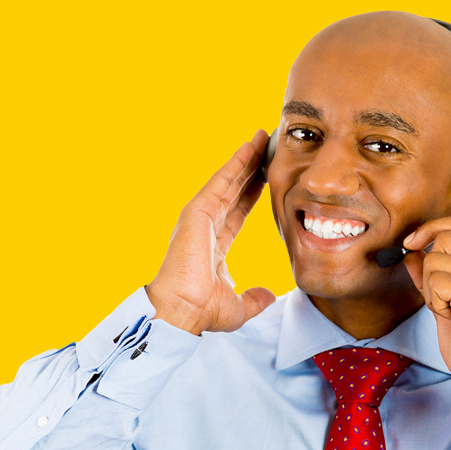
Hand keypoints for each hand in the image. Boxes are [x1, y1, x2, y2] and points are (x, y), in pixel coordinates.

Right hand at [145, 130, 275, 334]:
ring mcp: (200, 217)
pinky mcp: (196, 212)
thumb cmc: (202, 311)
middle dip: (251, 169)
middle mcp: (207, 227)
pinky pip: (220, 182)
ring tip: (262, 138)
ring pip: (228, 181)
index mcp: (215, 245)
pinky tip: (248, 148)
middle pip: (234, 190)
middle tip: (268, 148)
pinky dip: (234, 163)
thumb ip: (255, 299)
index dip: (253, 193)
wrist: (182, 311)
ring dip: (245, 159)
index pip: (239, 212)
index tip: (268, 178)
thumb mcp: (238, 307)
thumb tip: (268, 296)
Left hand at [402, 215, 450, 421]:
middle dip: (431, 266)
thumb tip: (412, 252)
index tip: (414, 242)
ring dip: (432, 288)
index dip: (435, 227)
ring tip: (450, 311)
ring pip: (437, 259)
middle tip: (441, 296)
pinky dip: (434, 300)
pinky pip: (437, 280)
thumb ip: (435, 273)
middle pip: (448, 237)